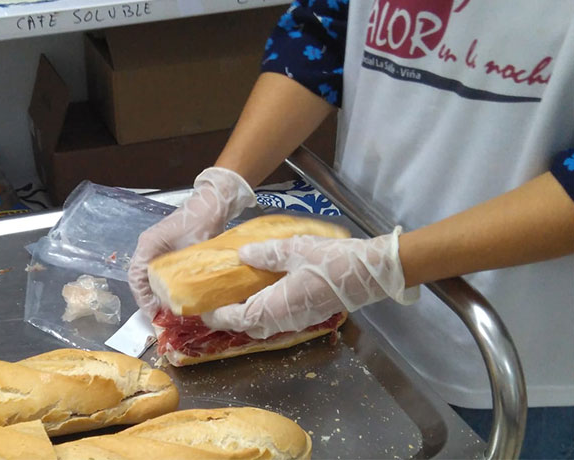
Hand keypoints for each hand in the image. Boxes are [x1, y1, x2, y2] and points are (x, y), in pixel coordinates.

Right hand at [128, 167, 256, 318]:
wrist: (212, 203)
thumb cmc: (202, 221)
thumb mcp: (194, 248)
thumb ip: (187, 272)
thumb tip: (185, 299)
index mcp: (148, 245)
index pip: (136, 276)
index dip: (142, 297)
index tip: (152, 312)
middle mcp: (148, 246)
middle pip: (140, 277)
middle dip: (147, 297)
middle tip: (159, 315)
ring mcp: (156, 247)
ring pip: (148, 274)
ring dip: (155, 291)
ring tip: (166, 308)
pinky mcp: (167, 248)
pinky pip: (159, 270)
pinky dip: (163, 284)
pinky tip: (175, 294)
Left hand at [201, 227, 419, 337]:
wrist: (372, 273)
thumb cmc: (333, 260)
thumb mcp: (296, 249)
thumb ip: (266, 254)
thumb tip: (242, 255)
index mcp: (278, 304)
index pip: (239, 317)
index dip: (218, 315)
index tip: (201, 308)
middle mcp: (285, 318)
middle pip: (249, 325)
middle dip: (229, 317)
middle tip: (214, 301)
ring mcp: (298, 319)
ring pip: (264, 324)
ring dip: (246, 315)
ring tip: (232, 296)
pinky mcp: (308, 315)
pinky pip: (277, 319)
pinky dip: (262, 311)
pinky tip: (259, 293)